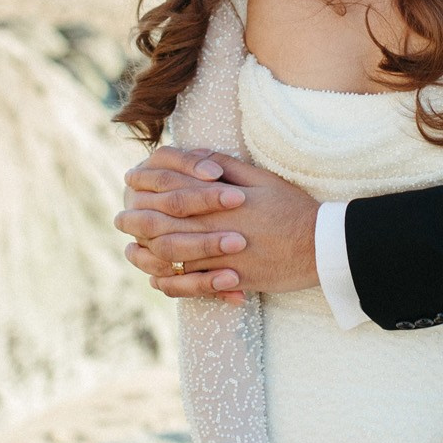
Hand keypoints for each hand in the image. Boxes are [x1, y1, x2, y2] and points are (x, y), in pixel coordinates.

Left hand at [115, 148, 319, 299]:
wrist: (322, 246)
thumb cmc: (293, 209)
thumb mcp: (262, 179)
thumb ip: (227, 168)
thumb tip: (199, 157)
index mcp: (222, 202)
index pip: (175, 194)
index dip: (149, 190)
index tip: (132, 186)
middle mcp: (218, 230)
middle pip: (166, 226)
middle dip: (138, 223)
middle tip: (120, 220)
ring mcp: (223, 258)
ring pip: (174, 257)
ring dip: (147, 254)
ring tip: (131, 250)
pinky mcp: (232, 280)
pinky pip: (194, 285)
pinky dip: (172, 283)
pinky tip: (158, 280)